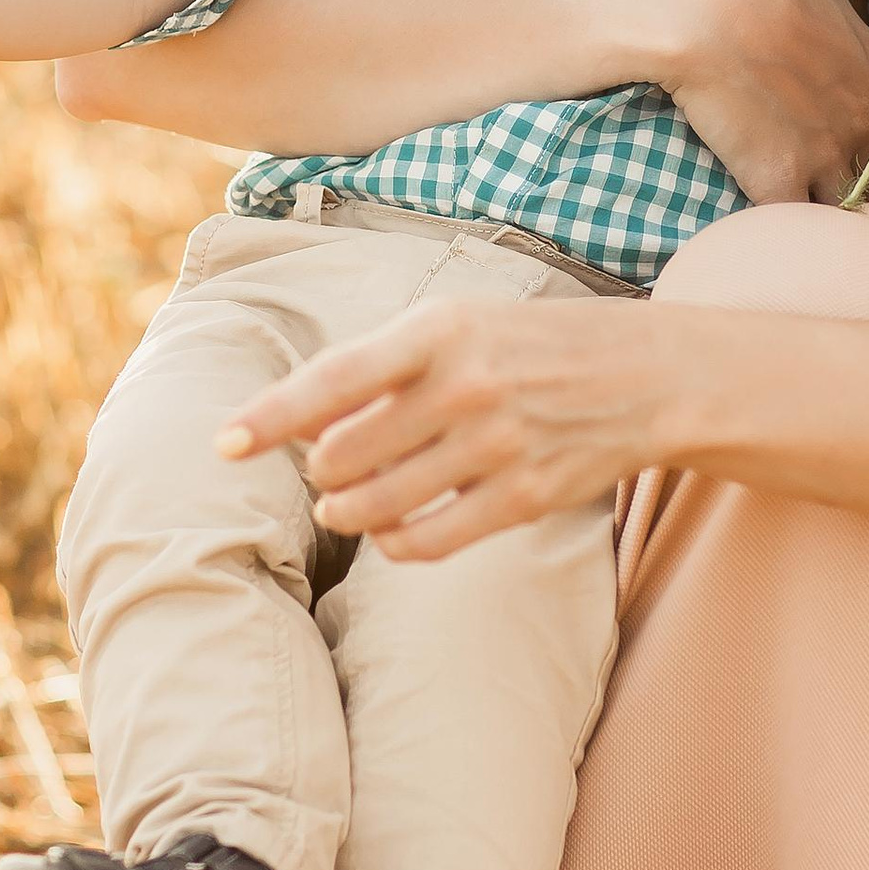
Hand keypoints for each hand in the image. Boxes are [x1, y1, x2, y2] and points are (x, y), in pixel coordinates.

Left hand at [219, 294, 661, 560]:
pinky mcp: (524, 498)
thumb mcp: (456, 324)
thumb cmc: (527, 344)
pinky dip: (395, 544)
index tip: (223, 444)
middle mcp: (466, 386)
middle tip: (326, 464)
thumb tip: (303, 426)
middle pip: (344, 456)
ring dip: (346, 511)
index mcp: (440, 330)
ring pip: (378, 505)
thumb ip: (381, 367)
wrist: (644, 374)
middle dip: (320, 469)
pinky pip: (429, 542)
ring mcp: (497, 446)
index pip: (334, 380)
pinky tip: (391, 531)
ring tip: (345, 503)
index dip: (272, 416)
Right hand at [649, 0, 868, 204]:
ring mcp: (825, 156)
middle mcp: (863, 119)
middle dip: (852, 172)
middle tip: (814, 167)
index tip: (833, 129)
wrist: (705, 6)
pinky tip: (763, 211)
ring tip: (794, 198)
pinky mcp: (778, 180)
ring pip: (846, 203)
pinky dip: (782, 221)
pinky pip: (795, 220)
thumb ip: (842, 12)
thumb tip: (840, 10)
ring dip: (824, 204)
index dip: (863, 129)